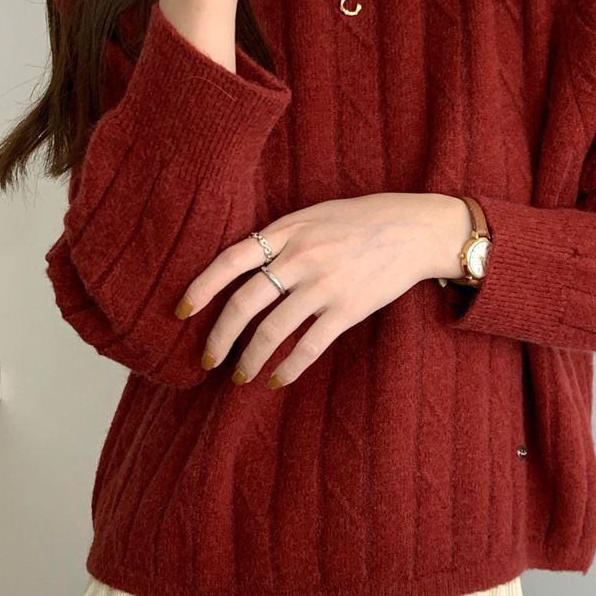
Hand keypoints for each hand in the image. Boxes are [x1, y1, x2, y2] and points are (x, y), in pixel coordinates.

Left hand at [177, 192, 469, 386]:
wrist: (414, 229)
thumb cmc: (361, 220)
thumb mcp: (313, 215)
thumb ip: (279, 237)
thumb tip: (243, 265)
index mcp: (287, 231)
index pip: (230, 261)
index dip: (201, 288)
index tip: (181, 312)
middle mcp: (301, 258)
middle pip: (245, 303)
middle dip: (219, 337)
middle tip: (206, 360)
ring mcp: (324, 285)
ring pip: (273, 331)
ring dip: (250, 359)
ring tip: (238, 377)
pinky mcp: (348, 309)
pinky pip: (309, 346)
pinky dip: (288, 368)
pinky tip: (276, 380)